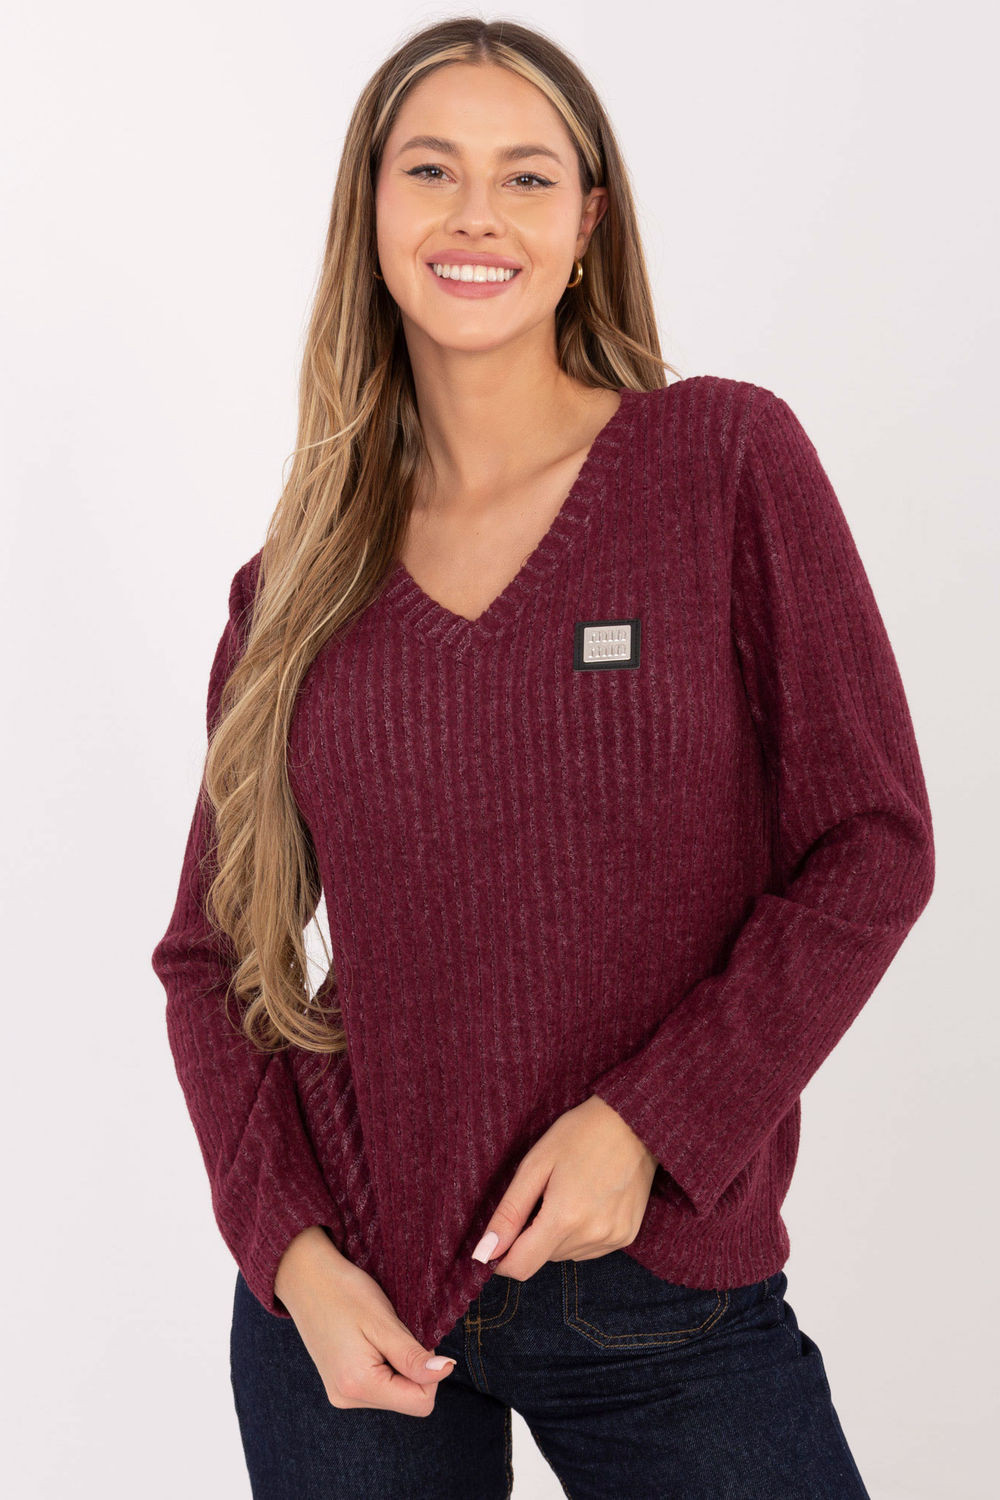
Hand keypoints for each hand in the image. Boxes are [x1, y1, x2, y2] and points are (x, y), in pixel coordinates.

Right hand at [275, 1227, 456, 1416]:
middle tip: (392, 1331)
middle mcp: (347, 1399)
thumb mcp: (384, 1322)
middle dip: (412, 1366)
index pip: (421, 1402)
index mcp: (359, 1386)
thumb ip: (414, 1356)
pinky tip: (368, 1339)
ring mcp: (341, 1394)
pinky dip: (384, 1363)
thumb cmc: (344, 1292)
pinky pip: (378, 1385)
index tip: (412, 1336)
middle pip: (408, 1398)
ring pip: (394, 1392)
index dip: (429, 1369)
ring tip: (377, 1333)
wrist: (304, 1276)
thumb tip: (446, 1372)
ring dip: (398, 1364)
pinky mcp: (340, 1385)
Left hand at [472, 1095, 658, 1279]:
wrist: (633, 1121)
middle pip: (543, 1258)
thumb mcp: (536, 1164)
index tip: (495, 1242)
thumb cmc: (580, 1134)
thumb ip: (509, 1212)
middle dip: (531, 1235)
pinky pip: (589, 1249)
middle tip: (542, 1194)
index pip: (521, 1267)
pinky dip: (579, 1233)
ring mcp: (613, 1238)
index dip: (501, 1259)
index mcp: (564, 1218)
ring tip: (568, 1193)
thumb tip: (485, 1252)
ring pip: (565, 1254)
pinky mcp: (627, 1236)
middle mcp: (591, 1236)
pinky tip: (587, 1201)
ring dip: (556, 1235)